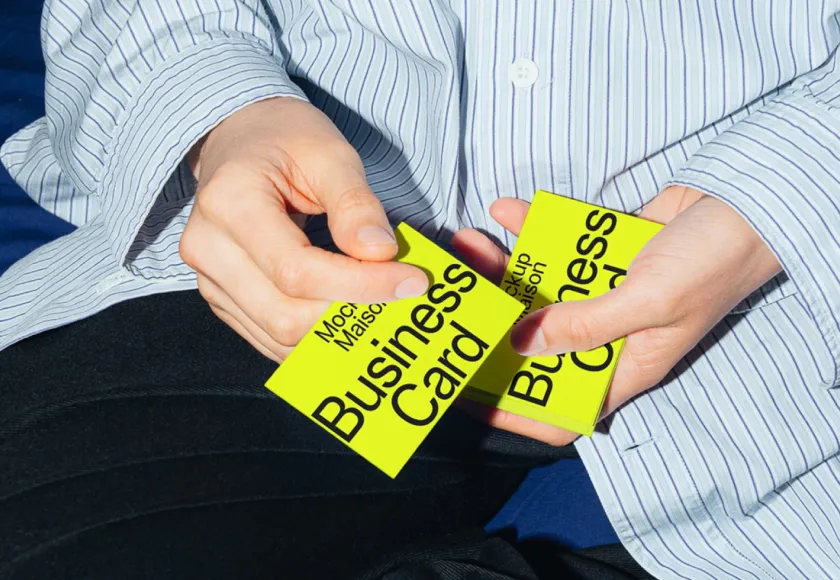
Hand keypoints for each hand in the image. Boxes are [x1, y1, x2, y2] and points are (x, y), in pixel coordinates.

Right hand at [180, 97, 427, 361]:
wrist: (241, 139)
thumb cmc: (285, 139)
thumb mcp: (330, 154)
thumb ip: (356, 204)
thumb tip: (380, 253)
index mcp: (229, 204)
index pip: (297, 271)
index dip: (360, 285)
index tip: (411, 282)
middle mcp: (208, 249)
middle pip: (285, 314)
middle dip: (351, 314)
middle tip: (401, 297)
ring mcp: (211, 279)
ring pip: (278, 336)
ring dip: (336, 332)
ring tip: (381, 307)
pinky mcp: (224, 298)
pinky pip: (271, 338)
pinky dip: (315, 337)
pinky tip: (350, 316)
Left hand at [453, 186, 781, 444]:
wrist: (744, 203)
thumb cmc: (712, 263)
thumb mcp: (650, 302)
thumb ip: (586, 324)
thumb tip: (521, 344)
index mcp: (623, 365)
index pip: (560, 409)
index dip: (514, 410)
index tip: (467, 393)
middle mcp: (605, 334)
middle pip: (535, 344)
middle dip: (491, 325)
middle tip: (453, 303)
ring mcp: (599, 292)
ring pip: (536, 290)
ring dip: (501, 270)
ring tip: (468, 245)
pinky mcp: (598, 254)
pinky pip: (553, 246)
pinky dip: (531, 228)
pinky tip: (505, 209)